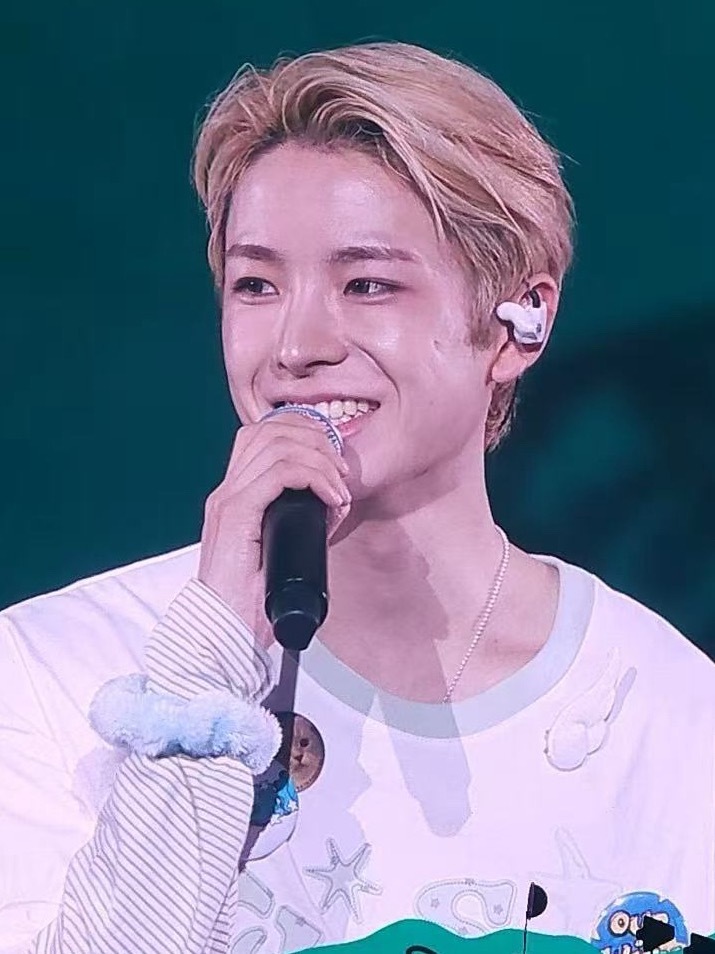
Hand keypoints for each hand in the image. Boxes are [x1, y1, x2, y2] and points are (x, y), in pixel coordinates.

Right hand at [197, 412, 351, 648]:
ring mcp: (227, 502)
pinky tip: (331, 497)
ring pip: (277, 445)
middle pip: (268, 431)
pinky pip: (279, 473)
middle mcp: (225, 493)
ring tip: (339, 486)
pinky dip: (314, 476)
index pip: (261, 437)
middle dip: (315, 439)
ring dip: (319, 458)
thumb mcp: (283, 554)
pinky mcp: (235, 516)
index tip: (333, 460)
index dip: (302, 434)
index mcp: (233, 498)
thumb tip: (332, 506)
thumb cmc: (252, 605)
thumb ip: (300, 525)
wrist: (224, 635)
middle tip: (341, 469)